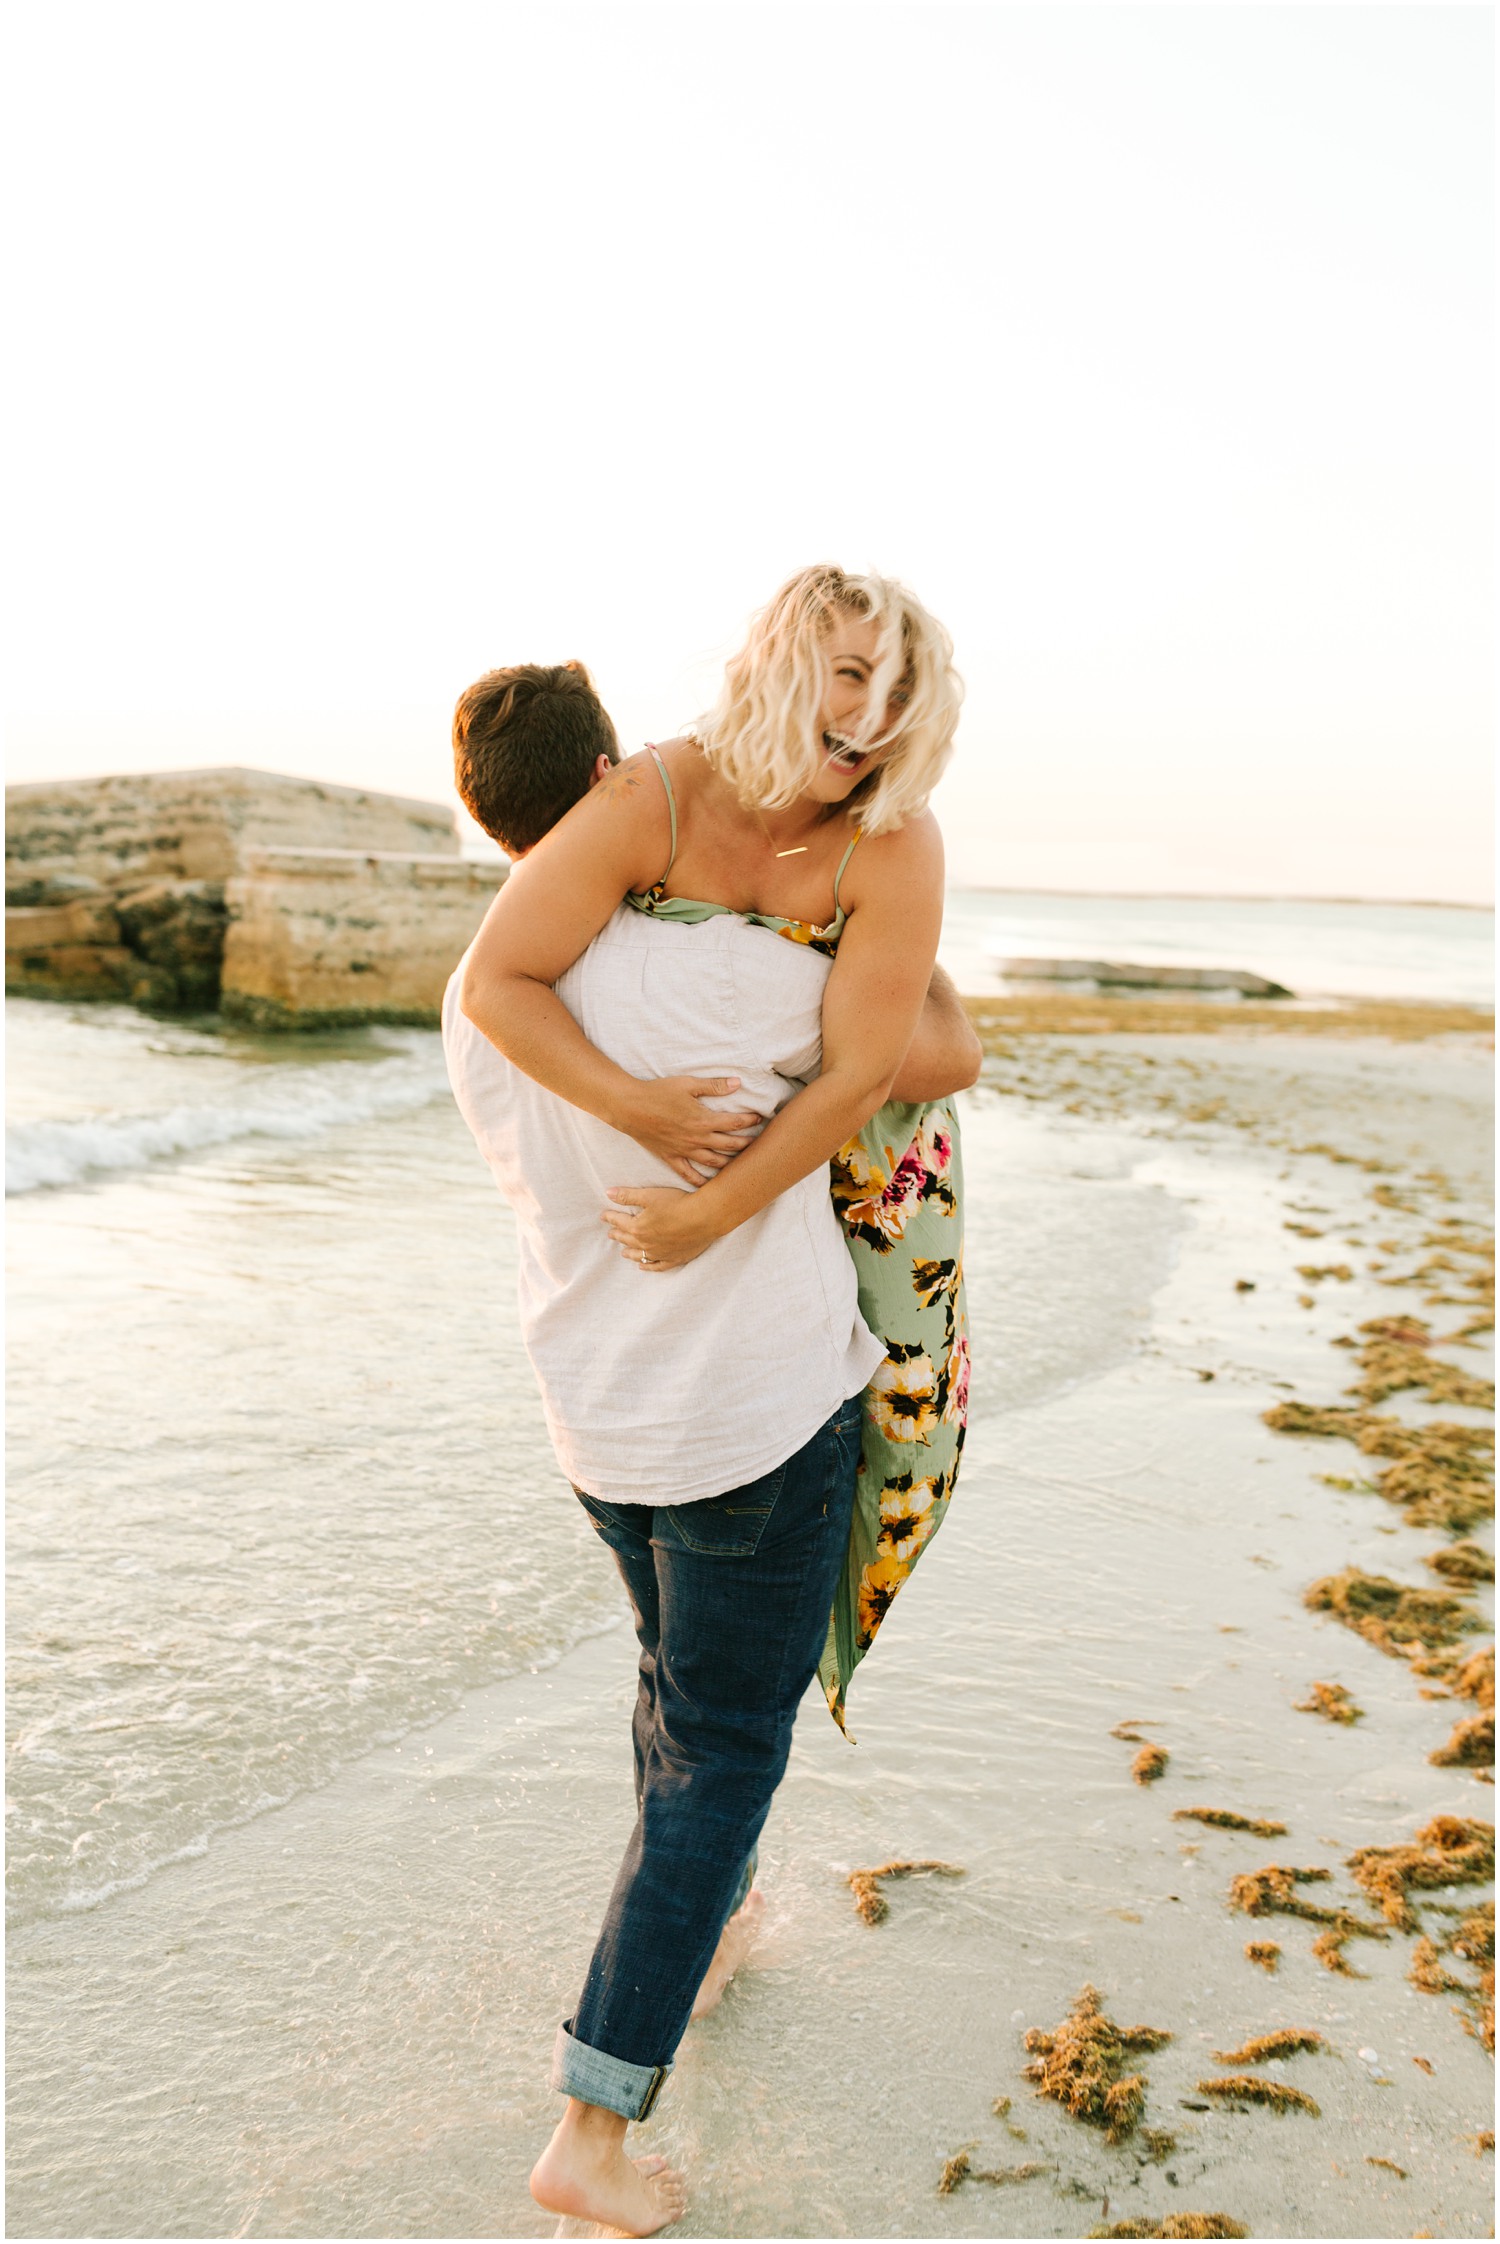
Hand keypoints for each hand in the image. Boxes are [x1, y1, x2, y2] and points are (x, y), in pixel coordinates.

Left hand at [603, 1185, 719, 1270]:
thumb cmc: (678, 1203)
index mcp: (638, 1227)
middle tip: (611, 1233)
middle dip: (617, 1235)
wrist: (704, 1218)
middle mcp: (646, 1244)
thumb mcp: (649, 1196)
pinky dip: (648, 1267)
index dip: (610, 1217)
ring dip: (629, 1253)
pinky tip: (642, 1267)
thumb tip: (608, 1193)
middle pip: (627, 1239)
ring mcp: (660, 1253)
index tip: (604, 1216)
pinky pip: (657, 1266)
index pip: (619, 1221)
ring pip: (639, 1255)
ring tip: (623, 1253)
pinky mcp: (674, 1259)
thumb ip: (627, 1195)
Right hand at [619, 1076, 760, 1185]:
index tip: (760, 1118)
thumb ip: (714, 1086)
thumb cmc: (658, 1092)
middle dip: (747, 1143)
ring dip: (730, 1163)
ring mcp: (685, 1151)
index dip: (750, 1120)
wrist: (630, 1107)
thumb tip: (738, 1083)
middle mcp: (698, 1139)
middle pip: (730, 1145)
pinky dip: (701, 1181)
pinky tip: (710, 1185)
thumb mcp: (688, 1084)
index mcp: (704, 1120)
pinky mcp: (672, 1158)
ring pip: (714, 1162)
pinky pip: (689, 1174)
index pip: (735, 1123)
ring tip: (742, 1162)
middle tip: (758, 1143)